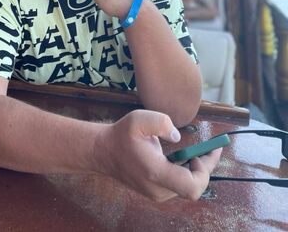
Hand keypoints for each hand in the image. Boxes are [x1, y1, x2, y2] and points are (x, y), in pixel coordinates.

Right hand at [93, 110, 221, 201]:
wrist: (103, 152)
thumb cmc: (122, 134)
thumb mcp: (139, 119)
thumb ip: (161, 123)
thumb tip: (176, 137)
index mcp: (156, 173)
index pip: (192, 187)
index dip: (204, 170)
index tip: (202, 152)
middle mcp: (158, 189)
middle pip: (194, 188)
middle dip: (205, 168)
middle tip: (209, 148)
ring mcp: (156, 193)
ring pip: (187, 188)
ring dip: (196, 170)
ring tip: (197, 152)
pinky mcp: (155, 192)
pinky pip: (179, 186)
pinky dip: (187, 173)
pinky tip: (184, 158)